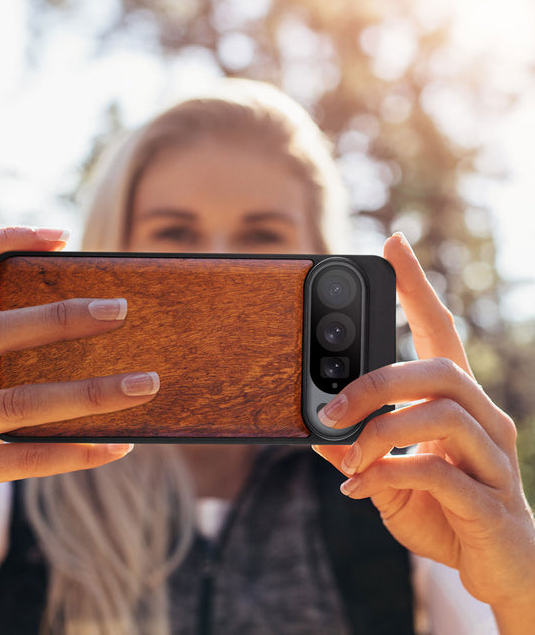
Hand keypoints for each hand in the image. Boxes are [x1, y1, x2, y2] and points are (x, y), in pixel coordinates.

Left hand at [313, 233, 534, 626]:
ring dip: (380, 432)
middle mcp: (484, 419)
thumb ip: (358, 450)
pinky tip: (360, 489)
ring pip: (441, 414)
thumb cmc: (444, 511)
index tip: (392, 244)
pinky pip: (438, 472)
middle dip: (376, 382)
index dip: (417, 287)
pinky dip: (388, 474)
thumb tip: (316, 430)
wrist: (499, 570)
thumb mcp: (389, 475)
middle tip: (330, 407)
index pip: (440, 331)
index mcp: (457, 403)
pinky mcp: (491, 501)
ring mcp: (494, 458)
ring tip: (347, 457)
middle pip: (439, 369)